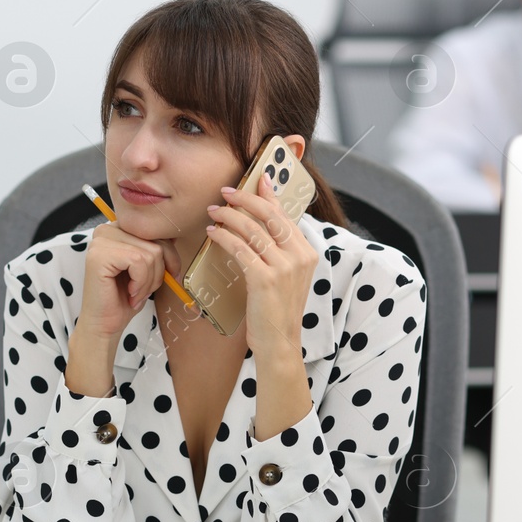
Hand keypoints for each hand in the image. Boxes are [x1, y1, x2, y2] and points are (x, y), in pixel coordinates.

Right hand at [76, 221, 168, 343]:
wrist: (104, 324)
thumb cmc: (124, 298)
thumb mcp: (147, 268)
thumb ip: (156, 248)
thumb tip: (176, 234)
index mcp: (118, 229)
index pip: (155, 231)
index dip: (169, 256)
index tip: (169, 275)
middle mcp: (107, 229)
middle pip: (155, 242)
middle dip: (158, 272)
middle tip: (145, 291)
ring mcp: (101, 241)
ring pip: (150, 254)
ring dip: (149, 281)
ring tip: (136, 294)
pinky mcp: (100, 255)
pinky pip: (139, 261)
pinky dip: (141, 283)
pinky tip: (130, 293)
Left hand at [203, 169, 317, 359]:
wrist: (279, 342)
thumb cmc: (277, 309)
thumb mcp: (285, 275)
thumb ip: (279, 249)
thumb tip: (260, 222)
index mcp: (308, 252)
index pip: (285, 214)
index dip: (268, 194)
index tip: (255, 178)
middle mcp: (300, 256)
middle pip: (269, 215)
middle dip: (244, 199)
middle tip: (225, 192)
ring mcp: (284, 268)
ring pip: (252, 229)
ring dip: (228, 216)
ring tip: (213, 212)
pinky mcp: (266, 279)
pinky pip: (240, 249)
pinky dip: (224, 237)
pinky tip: (213, 234)